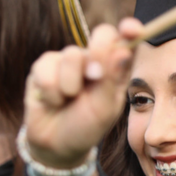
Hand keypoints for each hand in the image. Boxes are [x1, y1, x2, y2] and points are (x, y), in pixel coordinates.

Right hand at [24, 20, 135, 168]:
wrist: (56, 145)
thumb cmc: (87, 126)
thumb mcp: (104, 108)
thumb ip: (111, 79)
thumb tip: (123, 51)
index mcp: (116, 68)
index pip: (127, 41)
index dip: (130, 31)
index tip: (131, 30)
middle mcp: (94, 59)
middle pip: (101, 35)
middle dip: (98, 53)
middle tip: (94, 77)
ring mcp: (69, 60)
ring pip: (72, 54)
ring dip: (71, 85)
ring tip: (69, 101)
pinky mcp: (44, 66)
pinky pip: (47, 67)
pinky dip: (51, 90)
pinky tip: (53, 101)